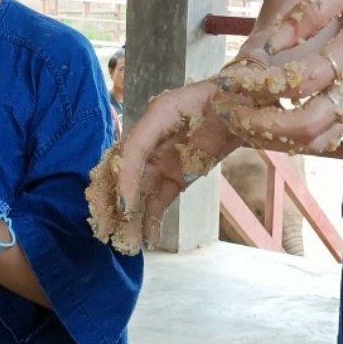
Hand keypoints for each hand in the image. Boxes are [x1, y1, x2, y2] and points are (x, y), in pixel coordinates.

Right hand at [89, 76, 243, 253]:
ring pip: (141, 197)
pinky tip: (147, 238)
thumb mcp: (162, 113)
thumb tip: (128, 180)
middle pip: (123, 183)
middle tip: (106, 231)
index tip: (119, 208)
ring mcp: (162, 166)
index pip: (119, 162)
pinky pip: (161, 202)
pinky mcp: (179, 179)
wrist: (236, 105)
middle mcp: (146, 151)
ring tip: (127, 243)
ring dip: (133, 219)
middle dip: (113, 208)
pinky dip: (153, 220)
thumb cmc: (200, 100)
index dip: (117, 185)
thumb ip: (140, 145)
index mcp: (138, 131)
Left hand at [217, 0, 342, 152]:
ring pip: (319, 137)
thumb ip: (313, 9)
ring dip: (276, 137)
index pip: (303, 80)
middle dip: (263, 124)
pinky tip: (270, 123)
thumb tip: (275, 41)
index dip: (262, 85)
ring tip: (242, 122)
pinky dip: (297, 137)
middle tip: (229, 112)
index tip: (232, 80)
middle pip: (309, 124)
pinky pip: (330, 133)